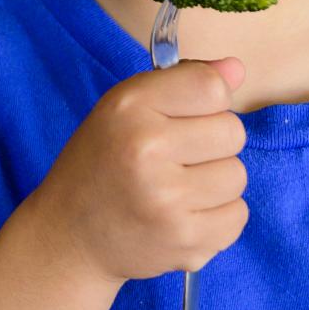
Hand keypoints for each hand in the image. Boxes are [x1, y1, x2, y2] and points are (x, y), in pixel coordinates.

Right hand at [25, 58, 248, 281]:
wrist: (71, 235)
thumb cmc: (101, 164)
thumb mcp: (124, 109)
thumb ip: (181, 82)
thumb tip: (237, 68)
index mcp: (129, 109)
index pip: (211, 87)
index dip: (207, 100)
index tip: (185, 115)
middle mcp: (147, 150)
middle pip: (232, 131)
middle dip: (212, 143)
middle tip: (175, 157)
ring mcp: (168, 200)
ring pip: (238, 175)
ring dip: (215, 181)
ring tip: (176, 188)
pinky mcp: (187, 241)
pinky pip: (238, 215)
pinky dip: (217, 216)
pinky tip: (182, 215)